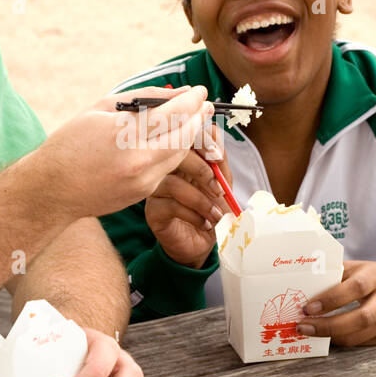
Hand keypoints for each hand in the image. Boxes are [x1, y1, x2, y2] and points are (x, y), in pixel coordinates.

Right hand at [39, 86, 213, 218]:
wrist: (52, 189)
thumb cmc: (71, 143)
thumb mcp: (101, 109)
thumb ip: (142, 99)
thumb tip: (177, 92)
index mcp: (124, 134)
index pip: (173, 113)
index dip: (192, 100)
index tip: (200, 91)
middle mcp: (138, 160)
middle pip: (185, 136)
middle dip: (199, 118)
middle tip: (205, 104)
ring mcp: (143, 180)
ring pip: (181, 154)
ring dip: (190, 136)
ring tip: (193, 119)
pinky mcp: (143, 194)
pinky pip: (167, 168)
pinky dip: (173, 152)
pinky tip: (172, 140)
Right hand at [145, 123, 233, 267]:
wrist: (202, 245)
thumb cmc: (210, 211)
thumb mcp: (222, 183)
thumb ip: (218, 159)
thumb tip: (213, 131)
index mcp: (181, 159)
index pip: (183, 136)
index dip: (201, 141)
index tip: (217, 157)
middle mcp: (164, 170)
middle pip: (173, 154)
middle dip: (202, 170)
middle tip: (219, 190)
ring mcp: (156, 190)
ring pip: (172, 183)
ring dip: (200, 200)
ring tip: (215, 214)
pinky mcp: (153, 212)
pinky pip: (170, 206)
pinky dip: (193, 215)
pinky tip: (204, 223)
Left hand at [297, 261, 375, 345]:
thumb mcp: (361, 267)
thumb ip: (337, 274)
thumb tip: (305, 282)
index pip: (355, 288)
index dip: (331, 299)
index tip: (308, 308)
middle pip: (360, 318)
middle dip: (328, 326)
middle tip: (303, 327)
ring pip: (360, 336)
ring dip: (332, 337)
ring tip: (310, 332)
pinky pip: (362, 343)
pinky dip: (343, 340)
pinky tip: (328, 336)